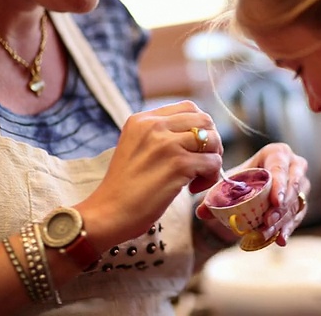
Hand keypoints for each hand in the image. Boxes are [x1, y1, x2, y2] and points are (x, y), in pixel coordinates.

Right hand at [78, 101, 222, 250]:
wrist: (107, 213)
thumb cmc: (123, 189)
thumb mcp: (135, 148)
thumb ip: (159, 136)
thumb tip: (196, 136)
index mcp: (142, 119)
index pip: (188, 108)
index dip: (199, 127)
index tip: (194, 148)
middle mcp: (154, 125)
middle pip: (204, 120)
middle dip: (211, 142)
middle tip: (202, 164)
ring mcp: (168, 143)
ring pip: (212, 140)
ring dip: (213, 160)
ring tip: (197, 178)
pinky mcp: (179, 164)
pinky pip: (213, 162)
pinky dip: (210, 177)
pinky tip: (192, 188)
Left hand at [195, 143, 309, 245]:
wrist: (251, 188)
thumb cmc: (242, 179)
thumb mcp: (228, 184)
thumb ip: (214, 195)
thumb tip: (202, 211)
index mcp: (277, 153)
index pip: (280, 167)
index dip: (280, 184)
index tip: (275, 202)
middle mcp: (294, 166)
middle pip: (293, 187)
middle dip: (281, 206)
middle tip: (267, 221)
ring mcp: (301, 185)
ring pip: (295, 204)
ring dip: (281, 220)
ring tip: (265, 233)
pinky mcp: (302, 202)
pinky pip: (298, 216)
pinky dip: (287, 229)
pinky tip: (280, 240)